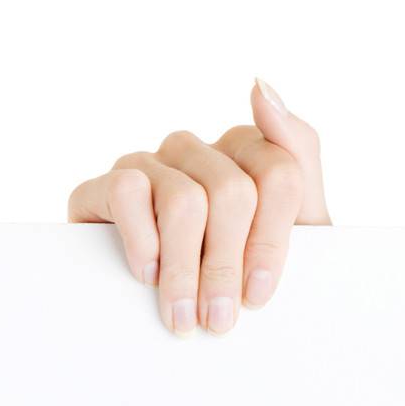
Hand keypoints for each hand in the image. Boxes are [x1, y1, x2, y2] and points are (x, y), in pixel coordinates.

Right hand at [67, 78, 330, 334]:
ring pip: (183, 201)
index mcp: (250, 150)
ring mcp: (152, 163)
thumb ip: (296, 151)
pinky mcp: (105, 184)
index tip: (259, 293)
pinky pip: (128, 192)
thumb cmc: (246, 270)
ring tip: (184, 317)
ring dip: (185, 269)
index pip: (279, 175)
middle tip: (219, 320)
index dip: (272, 240)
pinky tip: (146, 275)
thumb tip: (261, 85)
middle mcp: (199, 149)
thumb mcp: (299, 223)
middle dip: (227, 264)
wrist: (180, 314)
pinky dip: (141, 240)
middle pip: (232, 192)